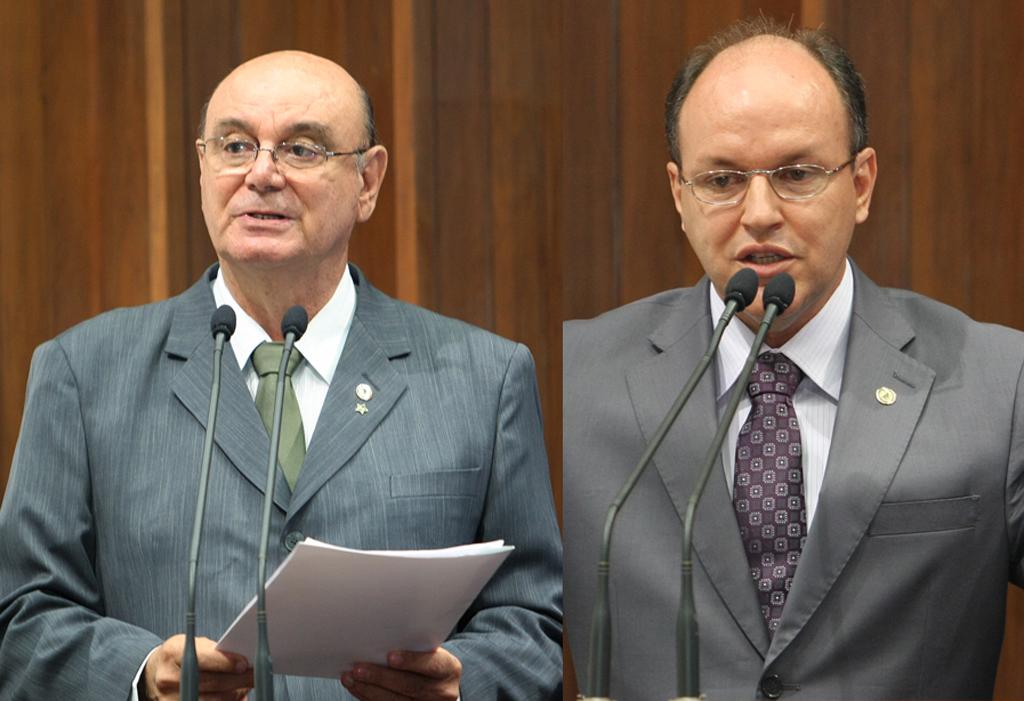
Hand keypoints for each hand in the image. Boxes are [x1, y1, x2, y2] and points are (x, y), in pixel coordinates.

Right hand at [143, 634, 252, 699]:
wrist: (155, 672)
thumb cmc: (182, 655)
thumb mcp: (194, 645)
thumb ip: (216, 652)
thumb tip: (245, 664)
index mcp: (174, 653)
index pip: (205, 658)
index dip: (227, 662)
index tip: (246, 663)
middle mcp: (168, 678)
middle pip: (211, 683)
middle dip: (238, 680)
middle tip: (255, 676)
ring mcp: (169, 698)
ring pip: (212, 700)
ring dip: (234, 694)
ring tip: (246, 687)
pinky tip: (236, 697)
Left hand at [341, 648, 460, 699]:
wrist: (439, 686)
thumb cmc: (429, 662)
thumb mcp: (432, 653)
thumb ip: (417, 647)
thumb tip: (382, 638)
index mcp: (449, 669)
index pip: (431, 664)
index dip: (411, 661)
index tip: (390, 657)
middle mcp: (442, 692)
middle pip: (409, 686)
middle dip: (381, 677)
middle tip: (358, 668)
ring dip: (368, 690)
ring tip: (349, 677)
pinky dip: (368, 698)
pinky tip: (356, 688)